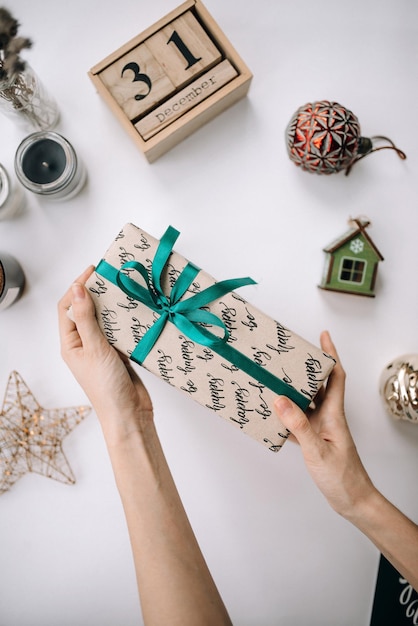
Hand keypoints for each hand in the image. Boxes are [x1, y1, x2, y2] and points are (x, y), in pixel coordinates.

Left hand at [58, 267, 152, 444]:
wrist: (129, 414)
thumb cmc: (106, 387)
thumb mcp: (94, 348)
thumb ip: (86, 318)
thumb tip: (77, 289)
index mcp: (71, 344)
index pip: (67, 307)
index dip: (77, 287)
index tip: (93, 271)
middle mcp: (84, 344)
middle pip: (86, 310)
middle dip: (97, 293)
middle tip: (112, 277)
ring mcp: (102, 349)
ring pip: (105, 320)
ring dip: (113, 306)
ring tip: (126, 290)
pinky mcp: (120, 353)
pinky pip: (120, 331)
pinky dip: (126, 320)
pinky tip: (136, 311)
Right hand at [274, 331, 374, 518]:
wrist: (353, 500)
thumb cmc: (343, 478)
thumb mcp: (317, 450)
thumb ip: (298, 425)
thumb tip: (280, 399)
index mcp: (334, 414)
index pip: (335, 376)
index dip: (330, 355)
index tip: (323, 336)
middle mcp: (329, 417)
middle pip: (319, 385)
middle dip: (306, 368)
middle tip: (290, 354)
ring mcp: (322, 428)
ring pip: (306, 402)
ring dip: (293, 391)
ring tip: (276, 379)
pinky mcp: (316, 440)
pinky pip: (298, 422)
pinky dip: (286, 416)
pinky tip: (273, 416)